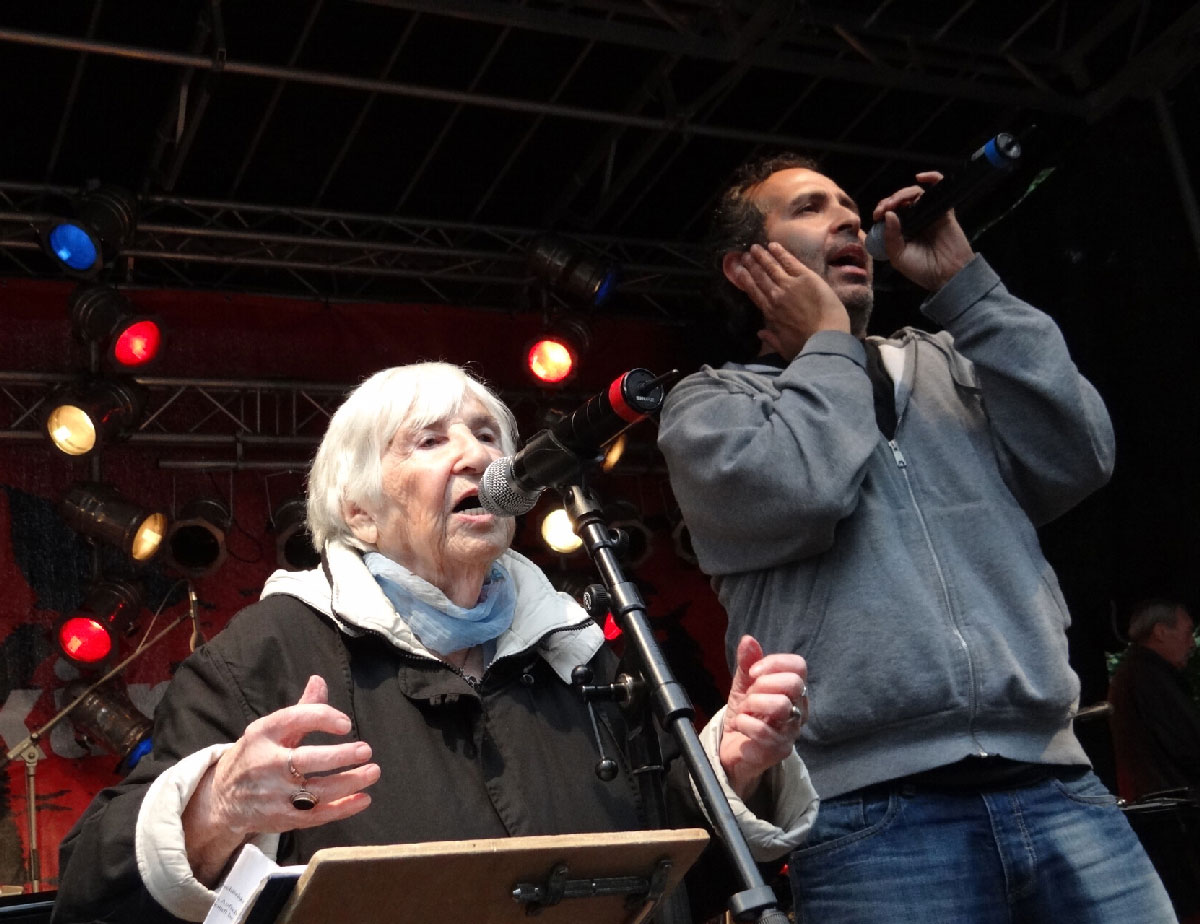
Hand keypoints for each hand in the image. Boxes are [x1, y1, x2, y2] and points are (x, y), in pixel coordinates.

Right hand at [183, 675, 380, 883]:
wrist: (222, 799)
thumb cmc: (256, 756)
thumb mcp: (271, 729)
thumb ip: (302, 709)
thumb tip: (319, 680)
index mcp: (262, 735)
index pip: (293, 720)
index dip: (322, 717)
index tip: (346, 724)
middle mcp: (266, 764)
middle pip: (305, 760)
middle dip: (339, 756)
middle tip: (366, 750)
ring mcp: (274, 794)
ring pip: (316, 791)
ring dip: (348, 783)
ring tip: (373, 771)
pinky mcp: (282, 818)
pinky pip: (316, 816)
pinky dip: (342, 809)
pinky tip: (364, 799)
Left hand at [718, 635, 807, 801]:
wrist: (731, 747)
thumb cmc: (744, 714)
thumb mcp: (742, 684)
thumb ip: (747, 663)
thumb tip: (748, 640)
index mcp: (793, 690)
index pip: (799, 666)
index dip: (774, 663)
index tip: (753, 672)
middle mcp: (798, 709)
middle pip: (794, 684)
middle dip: (763, 685)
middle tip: (748, 696)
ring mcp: (791, 731)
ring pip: (781, 705)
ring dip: (753, 704)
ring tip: (743, 712)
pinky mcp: (779, 750)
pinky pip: (764, 732)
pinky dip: (745, 723)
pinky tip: (740, 726)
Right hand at [723, 242, 849, 359]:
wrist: (827, 339)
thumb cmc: (806, 347)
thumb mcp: (785, 349)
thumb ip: (771, 339)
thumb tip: (760, 333)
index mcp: (770, 313)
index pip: (753, 292)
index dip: (745, 279)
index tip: (738, 270)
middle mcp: (776, 296)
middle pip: (760, 277)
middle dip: (751, 265)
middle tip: (745, 255)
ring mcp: (790, 285)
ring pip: (772, 267)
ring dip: (762, 256)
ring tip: (755, 247)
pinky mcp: (806, 277)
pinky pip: (790, 262)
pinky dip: (780, 253)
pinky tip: (773, 245)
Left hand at [873, 171, 974, 290]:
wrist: (948, 276)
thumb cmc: (922, 270)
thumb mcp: (898, 257)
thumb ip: (890, 238)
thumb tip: (888, 214)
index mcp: (900, 231)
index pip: (888, 213)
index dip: (881, 209)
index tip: (877, 214)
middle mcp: (913, 220)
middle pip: (899, 201)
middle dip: (890, 201)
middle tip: (885, 208)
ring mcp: (928, 214)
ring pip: (914, 194)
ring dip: (903, 193)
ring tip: (897, 201)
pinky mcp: (943, 211)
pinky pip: (938, 189)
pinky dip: (932, 178)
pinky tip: (921, 177)